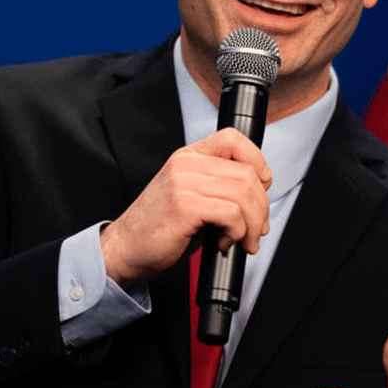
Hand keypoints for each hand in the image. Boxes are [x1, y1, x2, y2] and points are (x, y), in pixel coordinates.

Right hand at [100, 127, 271, 286]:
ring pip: (244, 194)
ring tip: (241, 240)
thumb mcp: (191, 198)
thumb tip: (258, 201)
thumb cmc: (157, 228)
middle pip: (247, 173)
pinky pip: (232, 214)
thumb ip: (219, 189)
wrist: (125, 249)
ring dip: (252, 224)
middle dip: (261, 207)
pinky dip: (237, 233)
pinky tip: (223, 242)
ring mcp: (184, 182)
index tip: (262, 186)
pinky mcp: (185, 205)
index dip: (257, 160)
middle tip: (256, 229)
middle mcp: (186, 164)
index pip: (233, 139)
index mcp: (188, 157)